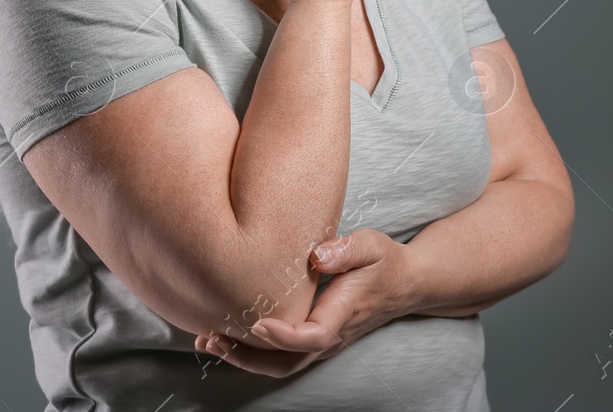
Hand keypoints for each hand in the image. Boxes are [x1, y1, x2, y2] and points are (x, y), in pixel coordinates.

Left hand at [193, 228, 414, 377]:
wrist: (404, 284)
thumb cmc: (385, 261)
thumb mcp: (371, 246)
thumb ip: (346, 250)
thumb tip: (317, 255)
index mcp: (344, 312)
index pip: (313, 336)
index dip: (283, 335)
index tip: (256, 322)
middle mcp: (331, 336)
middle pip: (287, 363)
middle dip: (247, 356)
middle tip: (212, 338)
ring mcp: (322, 343)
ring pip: (281, 365)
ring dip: (243, 359)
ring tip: (207, 342)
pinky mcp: (313, 339)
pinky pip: (281, 357)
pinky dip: (251, 354)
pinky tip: (224, 338)